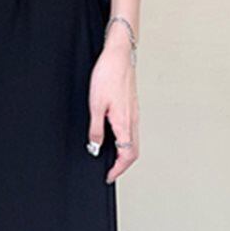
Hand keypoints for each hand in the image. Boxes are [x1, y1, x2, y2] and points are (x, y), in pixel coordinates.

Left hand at [87, 24, 138, 183]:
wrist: (119, 54)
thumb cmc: (108, 74)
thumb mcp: (95, 105)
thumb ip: (95, 129)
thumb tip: (95, 147)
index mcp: (125, 123)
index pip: (127, 155)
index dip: (118, 169)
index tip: (108, 176)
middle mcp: (133, 120)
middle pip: (133, 152)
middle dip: (123, 165)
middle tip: (111, 172)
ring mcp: (134, 114)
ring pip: (134, 142)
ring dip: (125, 154)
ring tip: (112, 159)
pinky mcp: (132, 107)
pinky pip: (132, 131)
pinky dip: (125, 142)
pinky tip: (116, 139)